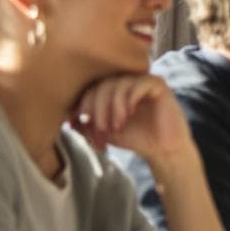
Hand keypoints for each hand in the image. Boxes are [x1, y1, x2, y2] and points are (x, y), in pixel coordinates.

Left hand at [68, 73, 194, 159]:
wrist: (161, 150)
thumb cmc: (134, 139)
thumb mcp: (103, 132)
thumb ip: (86, 124)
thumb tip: (68, 119)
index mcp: (112, 89)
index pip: (91, 88)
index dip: (82, 103)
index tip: (76, 120)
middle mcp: (126, 80)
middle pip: (103, 85)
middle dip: (98, 109)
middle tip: (101, 129)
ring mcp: (142, 81)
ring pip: (119, 84)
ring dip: (114, 107)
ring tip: (116, 126)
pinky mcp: (158, 85)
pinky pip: (139, 84)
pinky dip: (130, 99)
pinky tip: (130, 113)